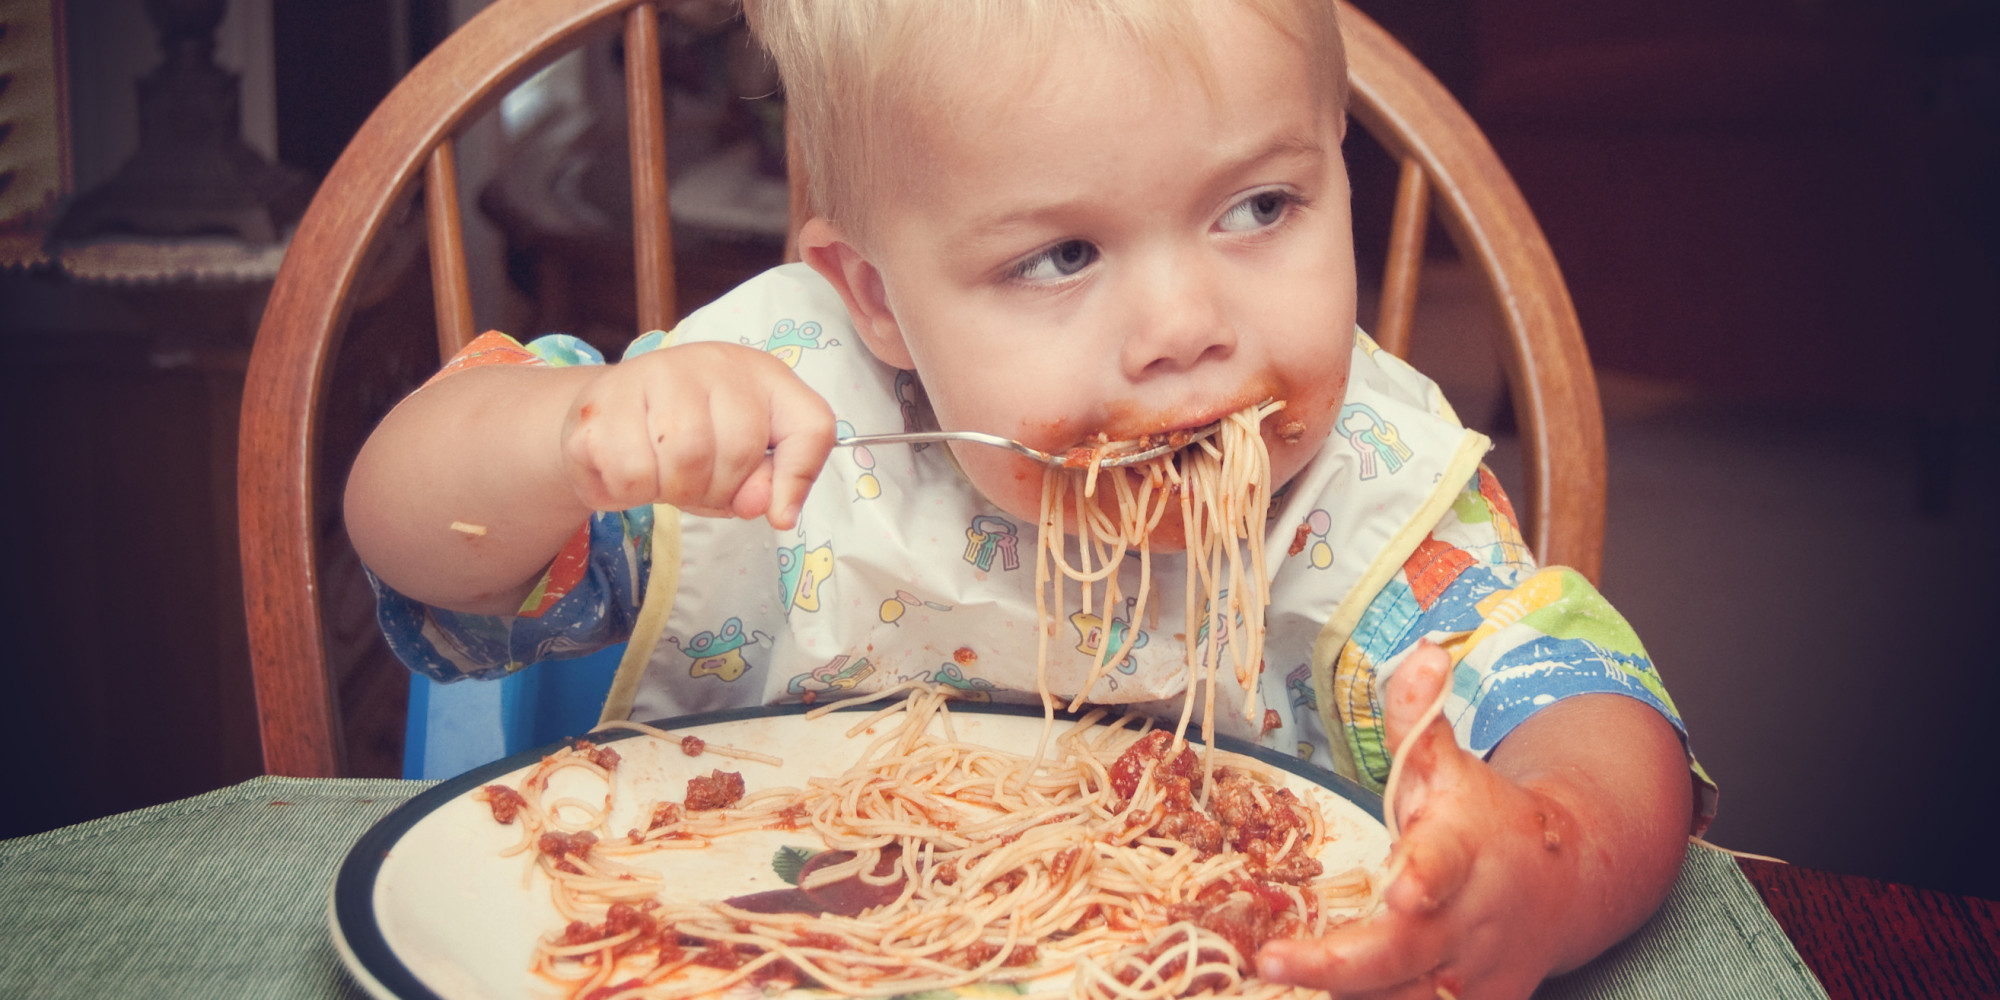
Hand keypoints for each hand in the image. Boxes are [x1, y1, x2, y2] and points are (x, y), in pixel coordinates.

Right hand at [559, 342, 835, 527]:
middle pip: (737, 450)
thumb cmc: (688, 439)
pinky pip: (631, 473)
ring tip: (660, 475)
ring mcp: (654, 372)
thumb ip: (771, 481)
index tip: (777, 512)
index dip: (799, 476)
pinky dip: (628, 492)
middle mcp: (713, 361)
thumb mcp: (744, 461)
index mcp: (762, 375)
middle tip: (694, 484)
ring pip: (684, 460)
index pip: (811, 425)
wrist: (604, 418)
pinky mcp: (602, 401)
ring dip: (671, 491)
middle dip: (717, 490)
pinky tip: (625, 469)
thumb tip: (774, 510)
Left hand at [1255, 641, 1581, 998]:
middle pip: (1403, 953)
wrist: (1565, 886)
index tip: (1402, 888)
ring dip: (1344, 998)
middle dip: (1339, 964)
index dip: (1423, 876)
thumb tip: (1418, 650)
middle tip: (1275, 960)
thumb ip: (1418, 718)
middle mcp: (1466, 920)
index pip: (1442, 863)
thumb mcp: (1449, 764)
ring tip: (1279, 984)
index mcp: (1461, 850)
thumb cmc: (1481, 820)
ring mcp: (1471, 976)